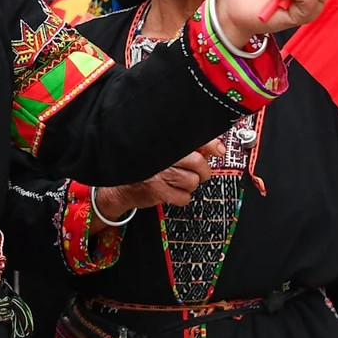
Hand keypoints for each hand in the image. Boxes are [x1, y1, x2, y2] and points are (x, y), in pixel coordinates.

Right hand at [100, 140, 224, 215]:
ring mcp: (159, 173)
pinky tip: (173, 191)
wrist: (119, 187)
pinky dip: (182, 197)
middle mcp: (162, 156)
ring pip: (192, 181)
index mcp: (165, 144)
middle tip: (198, 173)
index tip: (218, 150)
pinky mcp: (157, 190)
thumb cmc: (144, 168)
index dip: (210, 145)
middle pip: (197, 163)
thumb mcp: (163, 152)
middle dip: (203, 171)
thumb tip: (215, 147)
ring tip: (179, 182)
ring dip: (189, 185)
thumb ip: (187, 148)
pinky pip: (184, 197)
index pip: (193, 140)